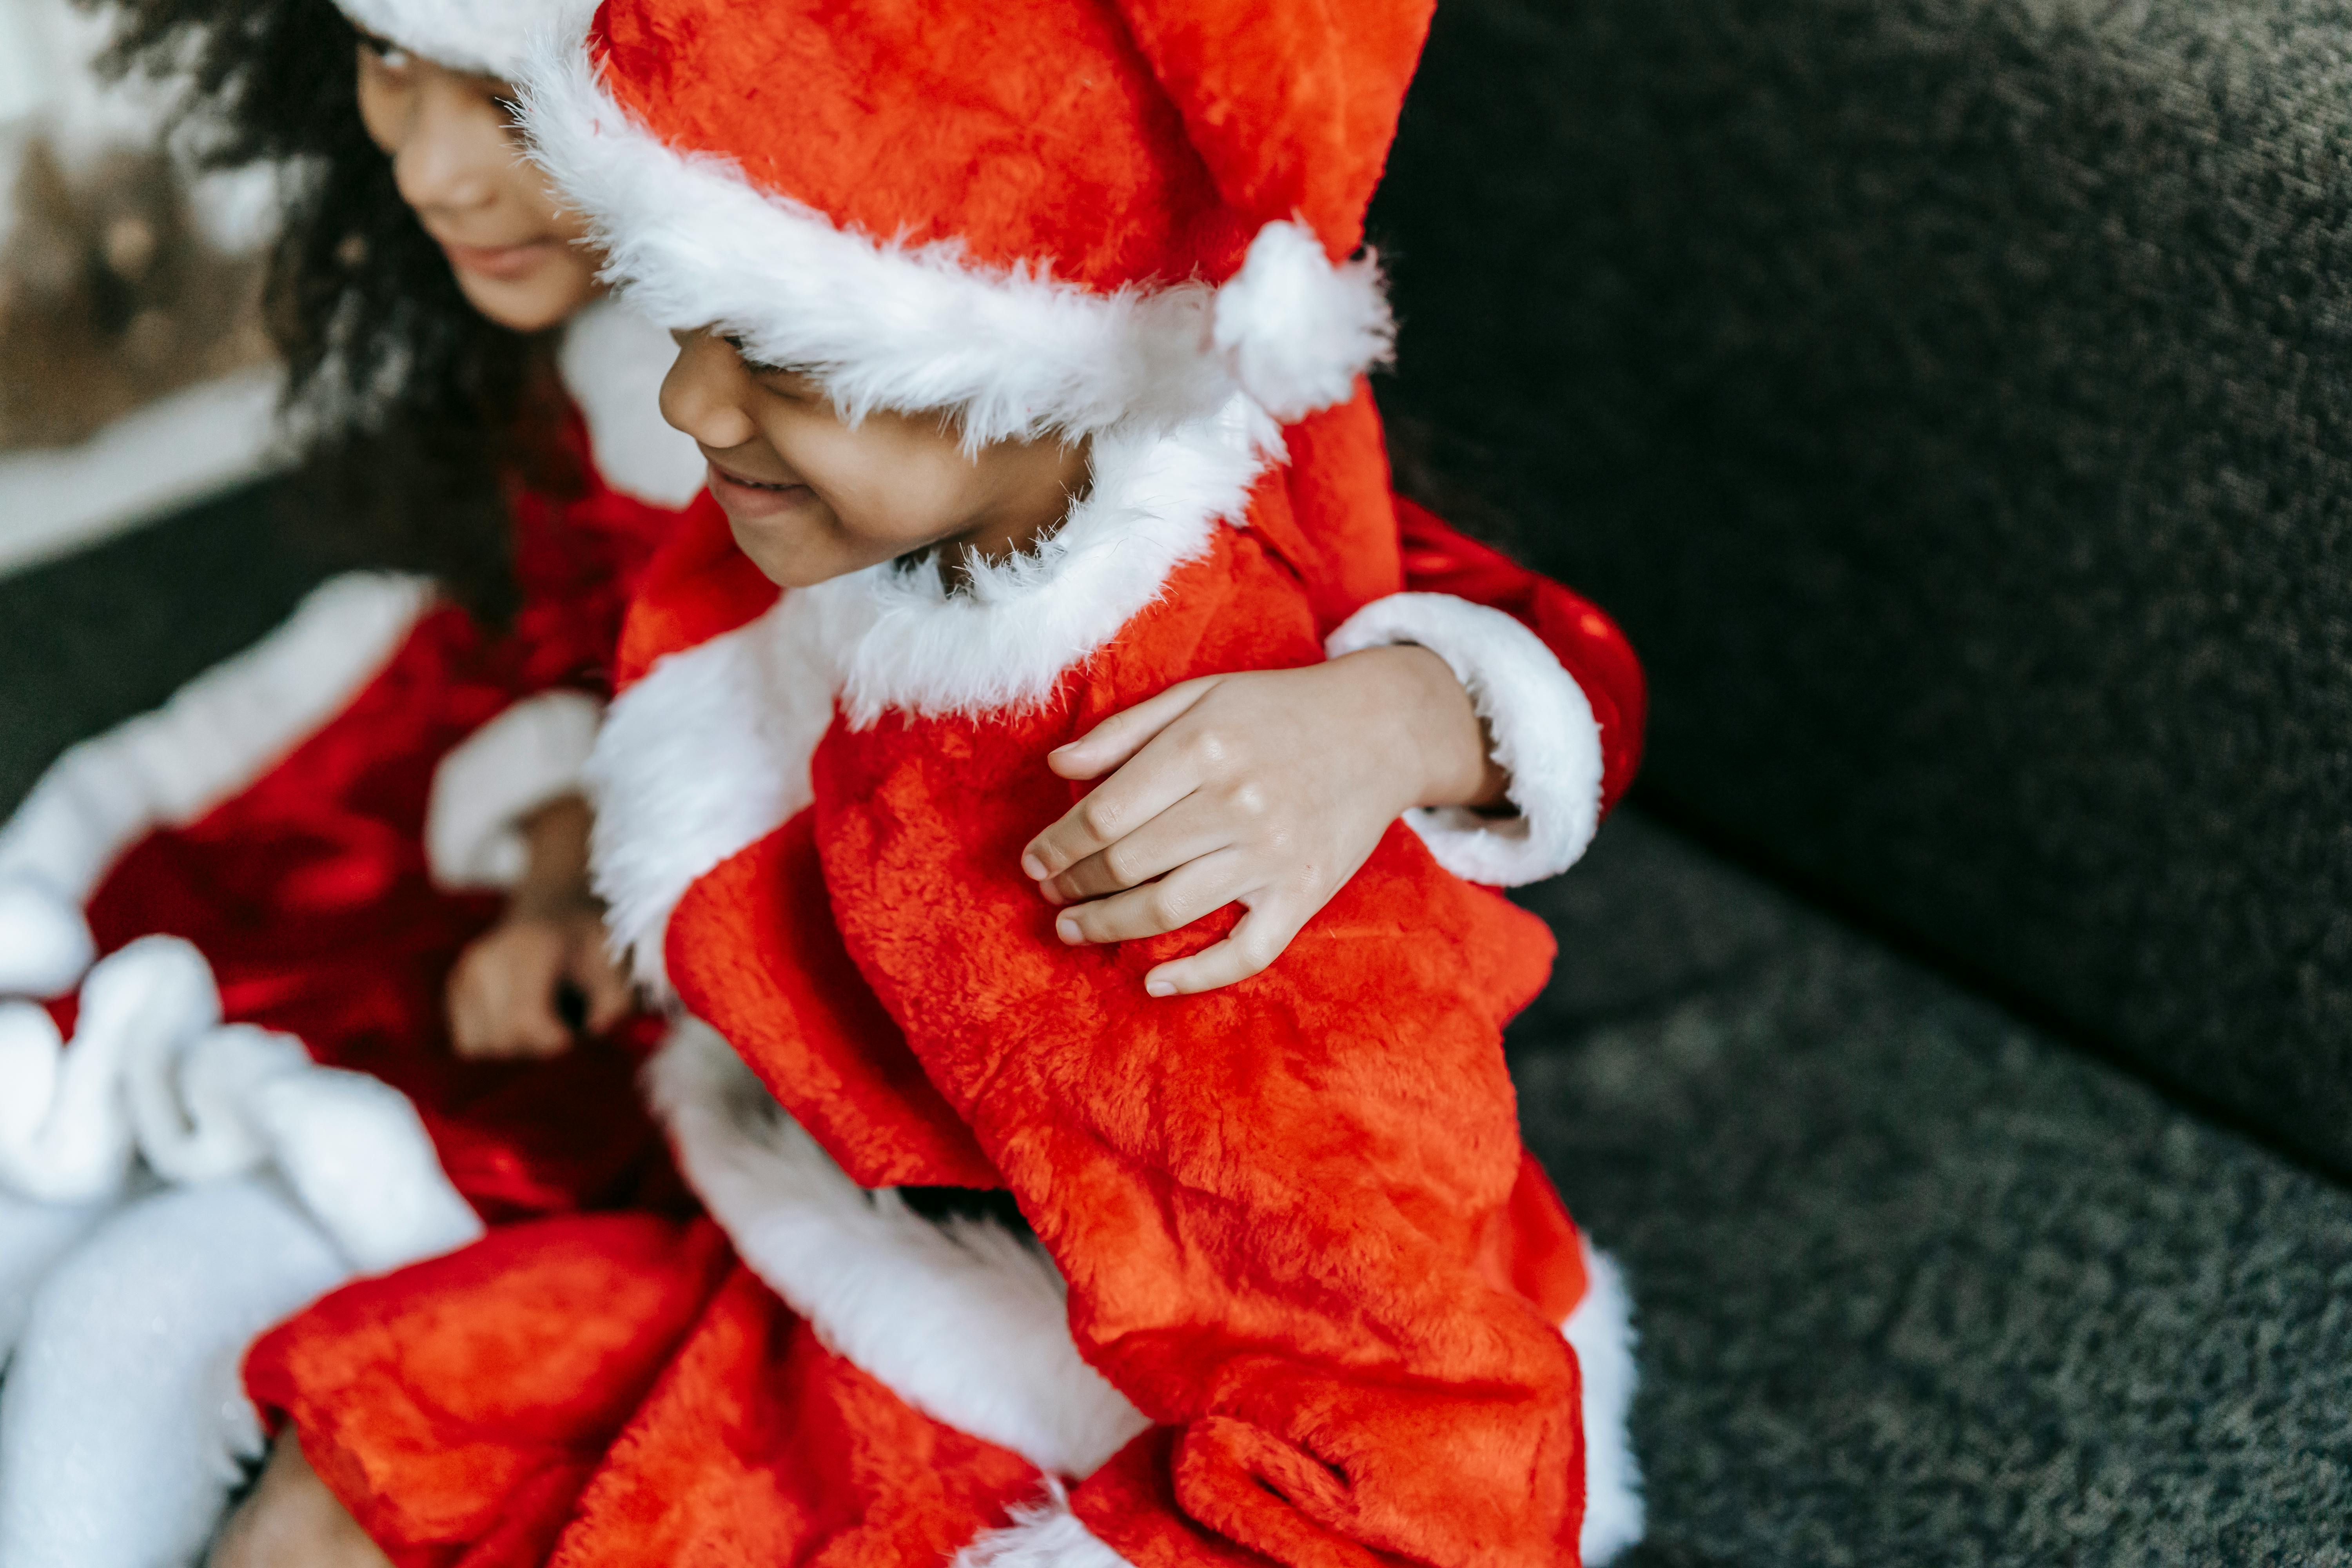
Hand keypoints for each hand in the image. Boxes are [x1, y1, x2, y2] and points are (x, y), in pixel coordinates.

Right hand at [446, 900, 630, 1059]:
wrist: (557, 910)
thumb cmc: (590, 943)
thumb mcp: (616, 965)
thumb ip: (614, 1001)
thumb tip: (594, 1028)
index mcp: (528, 948)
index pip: (523, 1020)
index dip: (553, 1041)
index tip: (574, 1034)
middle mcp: (486, 959)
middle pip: (502, 1039)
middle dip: (537, 1045)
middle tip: (561, 1025)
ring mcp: (465, 973)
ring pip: (480, 1045)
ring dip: (513, 1046)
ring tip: (538, 1019)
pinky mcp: (455, 988)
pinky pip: (467, 1041)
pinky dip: (493, 1041)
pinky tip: (515, 1019)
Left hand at [1020, 645, 1507, 995]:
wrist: (1382, 729)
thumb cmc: (1278, 708)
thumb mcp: (1199, 695)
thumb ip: (1125, 730)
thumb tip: (1056, 767)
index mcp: (1205, 746)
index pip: (1104, 814)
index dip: (1057, 845)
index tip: (1033, 860)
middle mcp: (1238, 802)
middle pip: (1127, 863)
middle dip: (1073, 885)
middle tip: (1049, 893)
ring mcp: (1274, 853)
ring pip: (1168, 909)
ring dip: (1107, 927)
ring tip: (1073, 928)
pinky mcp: (1306, 892)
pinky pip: (1246, 952)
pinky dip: (1196, 976)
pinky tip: (1152, 980)